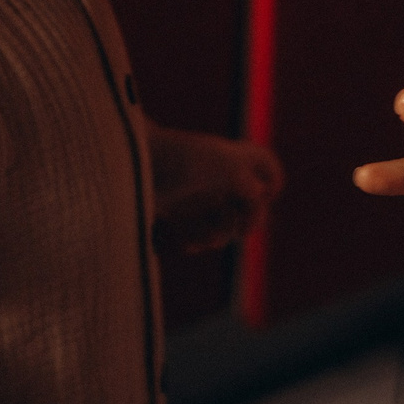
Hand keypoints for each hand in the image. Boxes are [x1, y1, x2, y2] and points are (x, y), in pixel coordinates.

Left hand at [151, 127, 284, 254]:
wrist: (130, 159)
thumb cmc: (181, 158)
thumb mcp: (225, 167)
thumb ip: (250, 184)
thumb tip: (262, 197)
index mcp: (233, 159)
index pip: (265, 165)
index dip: (273, 182)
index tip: (266, 197)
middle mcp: (217, 175)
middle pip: (246, 204)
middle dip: (247, 222)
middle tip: (241, 231)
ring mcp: (195, 192)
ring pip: (220, 223)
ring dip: (220, 236)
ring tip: (207, 240)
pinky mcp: (173, 207)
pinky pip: (193, 232)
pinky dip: (195, 241)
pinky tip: (188, 244)